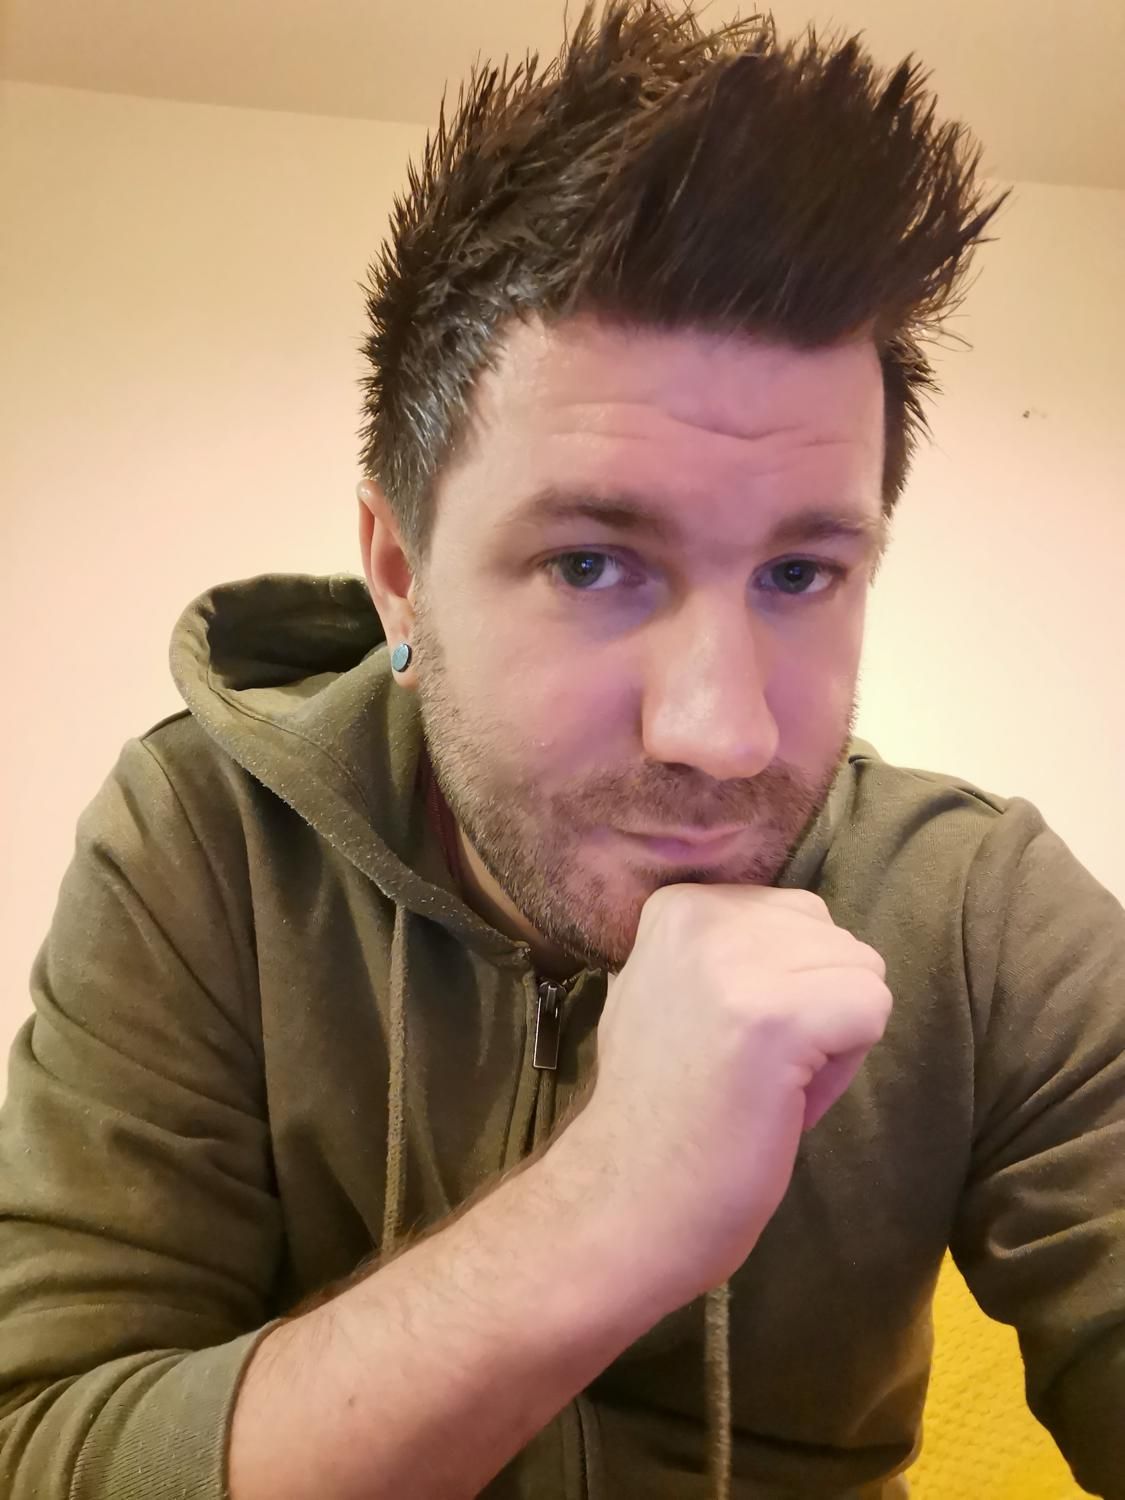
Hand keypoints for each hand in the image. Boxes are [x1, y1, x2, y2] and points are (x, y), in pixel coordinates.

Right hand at [562, 884, 891, 1303]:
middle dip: (817, 1004)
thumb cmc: (660, 1111)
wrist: (623, 1199)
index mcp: (677, 905)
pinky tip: (785, 1100)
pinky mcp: (778, 1016)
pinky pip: (871, 1009)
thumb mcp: (671, 991)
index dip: (784, 984)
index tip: (728, 1041)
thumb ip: (730, 951)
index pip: (796, 915)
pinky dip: (844, 1068)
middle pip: (834, 939)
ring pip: (861, 972)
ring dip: (833, 1037)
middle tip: (754, 1069)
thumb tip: (810, 936)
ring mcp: (739, 964)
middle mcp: (704, 917)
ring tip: (766, 1085)